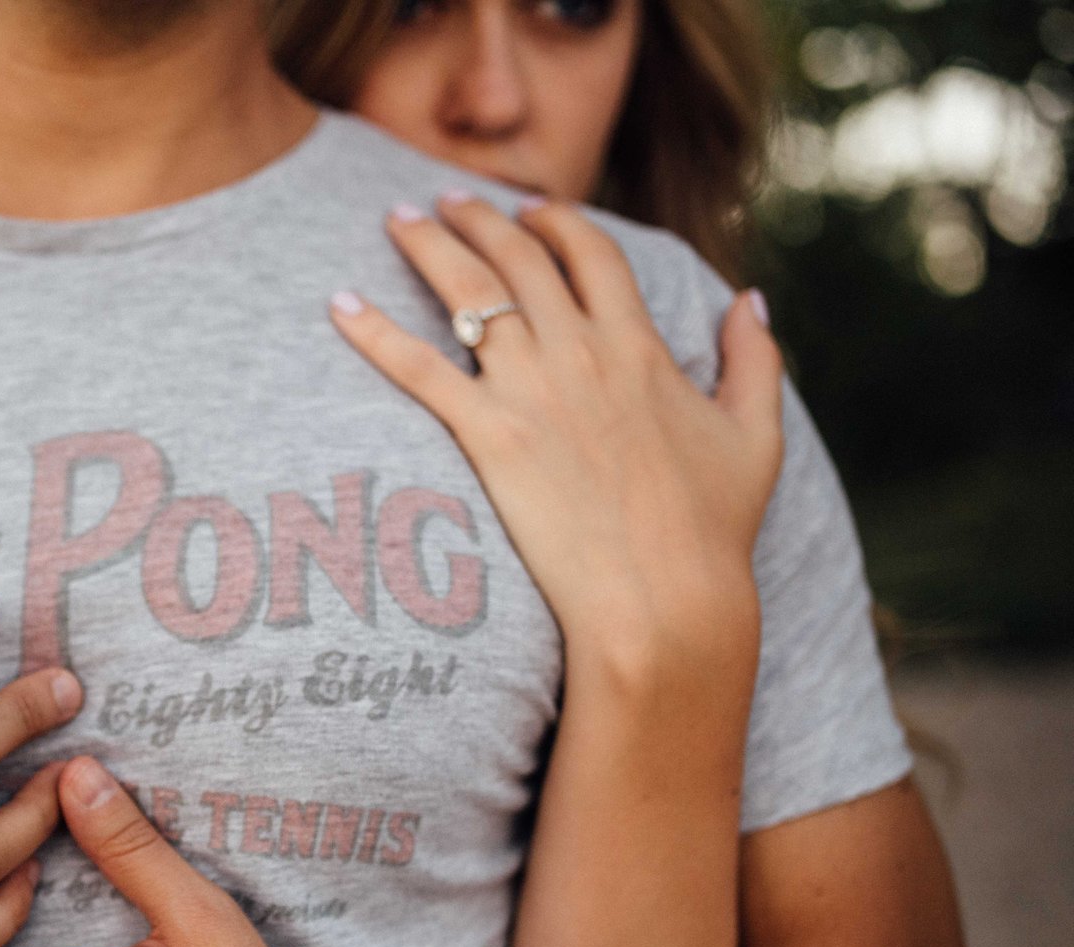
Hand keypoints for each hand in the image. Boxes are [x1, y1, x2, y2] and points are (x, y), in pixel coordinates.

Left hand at [331, 194, 782, 670]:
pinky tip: (339, 304)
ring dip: (427, 247)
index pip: (591, 254)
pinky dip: (374, 333)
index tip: (528, 207)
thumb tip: (748, 299)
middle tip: (443, 200)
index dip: (556, 221)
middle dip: (478, 218)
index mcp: (642, 347)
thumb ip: (754, 359)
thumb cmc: (711, 530)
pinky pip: (419, 370)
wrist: (663, 600)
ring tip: (396, 219)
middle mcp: (583, 354)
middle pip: (520, 259)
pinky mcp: (490, 437)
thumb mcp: (754, 435)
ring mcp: (533, 392)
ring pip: (469, 293)